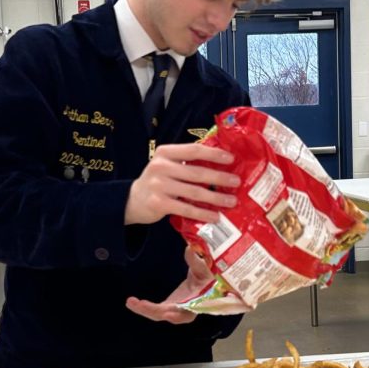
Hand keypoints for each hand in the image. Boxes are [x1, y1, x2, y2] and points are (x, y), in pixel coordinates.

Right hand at [124, 142, 239, 225]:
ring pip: (194, 192)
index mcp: (165, 153)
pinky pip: (186, 208)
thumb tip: (219, 163)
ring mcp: (159, 186)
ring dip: (215, 198)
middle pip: (197, 172)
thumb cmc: (157, 181)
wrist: (132, 200)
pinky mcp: (159, 203)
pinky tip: (215, 216)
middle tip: (236, 182)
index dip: (213, 154)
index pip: (193, 150)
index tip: (231, 159)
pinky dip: (202, 213)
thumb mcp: (167, 165)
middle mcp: (161, 167)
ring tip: (231, 201)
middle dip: (219, 178)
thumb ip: (186, 162)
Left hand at [125, 246, 214, 323]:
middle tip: (139, 304)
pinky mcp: (167, 306)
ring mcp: (174, 309)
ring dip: (144, 310)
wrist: (206, 284)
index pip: (186, 314)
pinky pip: (154, 309)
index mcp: (195, 305)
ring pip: (157, 314)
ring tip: (130, 302)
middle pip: (167, 315)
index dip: (177, 315)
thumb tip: (189, 248)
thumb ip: (196, 261)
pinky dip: (143, 307)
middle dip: (152, 311)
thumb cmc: (208, 278)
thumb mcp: (204, 269)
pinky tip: (132, 302)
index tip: (167, 313)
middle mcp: (183, 310)